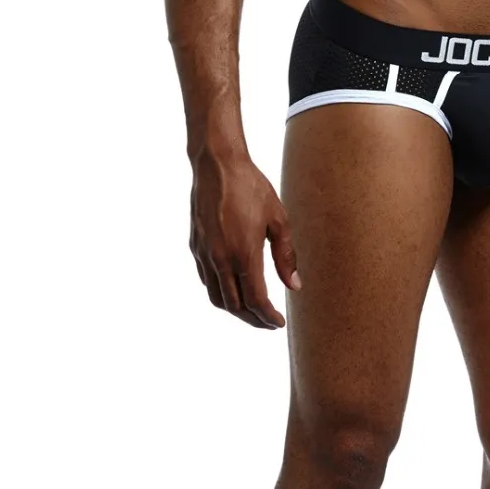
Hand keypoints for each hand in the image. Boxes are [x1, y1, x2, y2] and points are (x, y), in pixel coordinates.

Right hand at [189, 149, 300, 327]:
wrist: (217, 165)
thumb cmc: (252, 187)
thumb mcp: (278, 218)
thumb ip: (286, 255)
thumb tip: (294, 286)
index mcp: (243, 254)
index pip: (255, 301)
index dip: (267, 317)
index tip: (278, 323)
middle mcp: (220, 260)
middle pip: (235, 306)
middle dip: (252, 319)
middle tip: (268, 322)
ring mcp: (204, 255)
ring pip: (217, 298)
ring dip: (235, 310)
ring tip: (252, 310)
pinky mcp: (195, 247)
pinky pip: (206, 281)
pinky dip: (220, 292)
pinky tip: (233, 287)